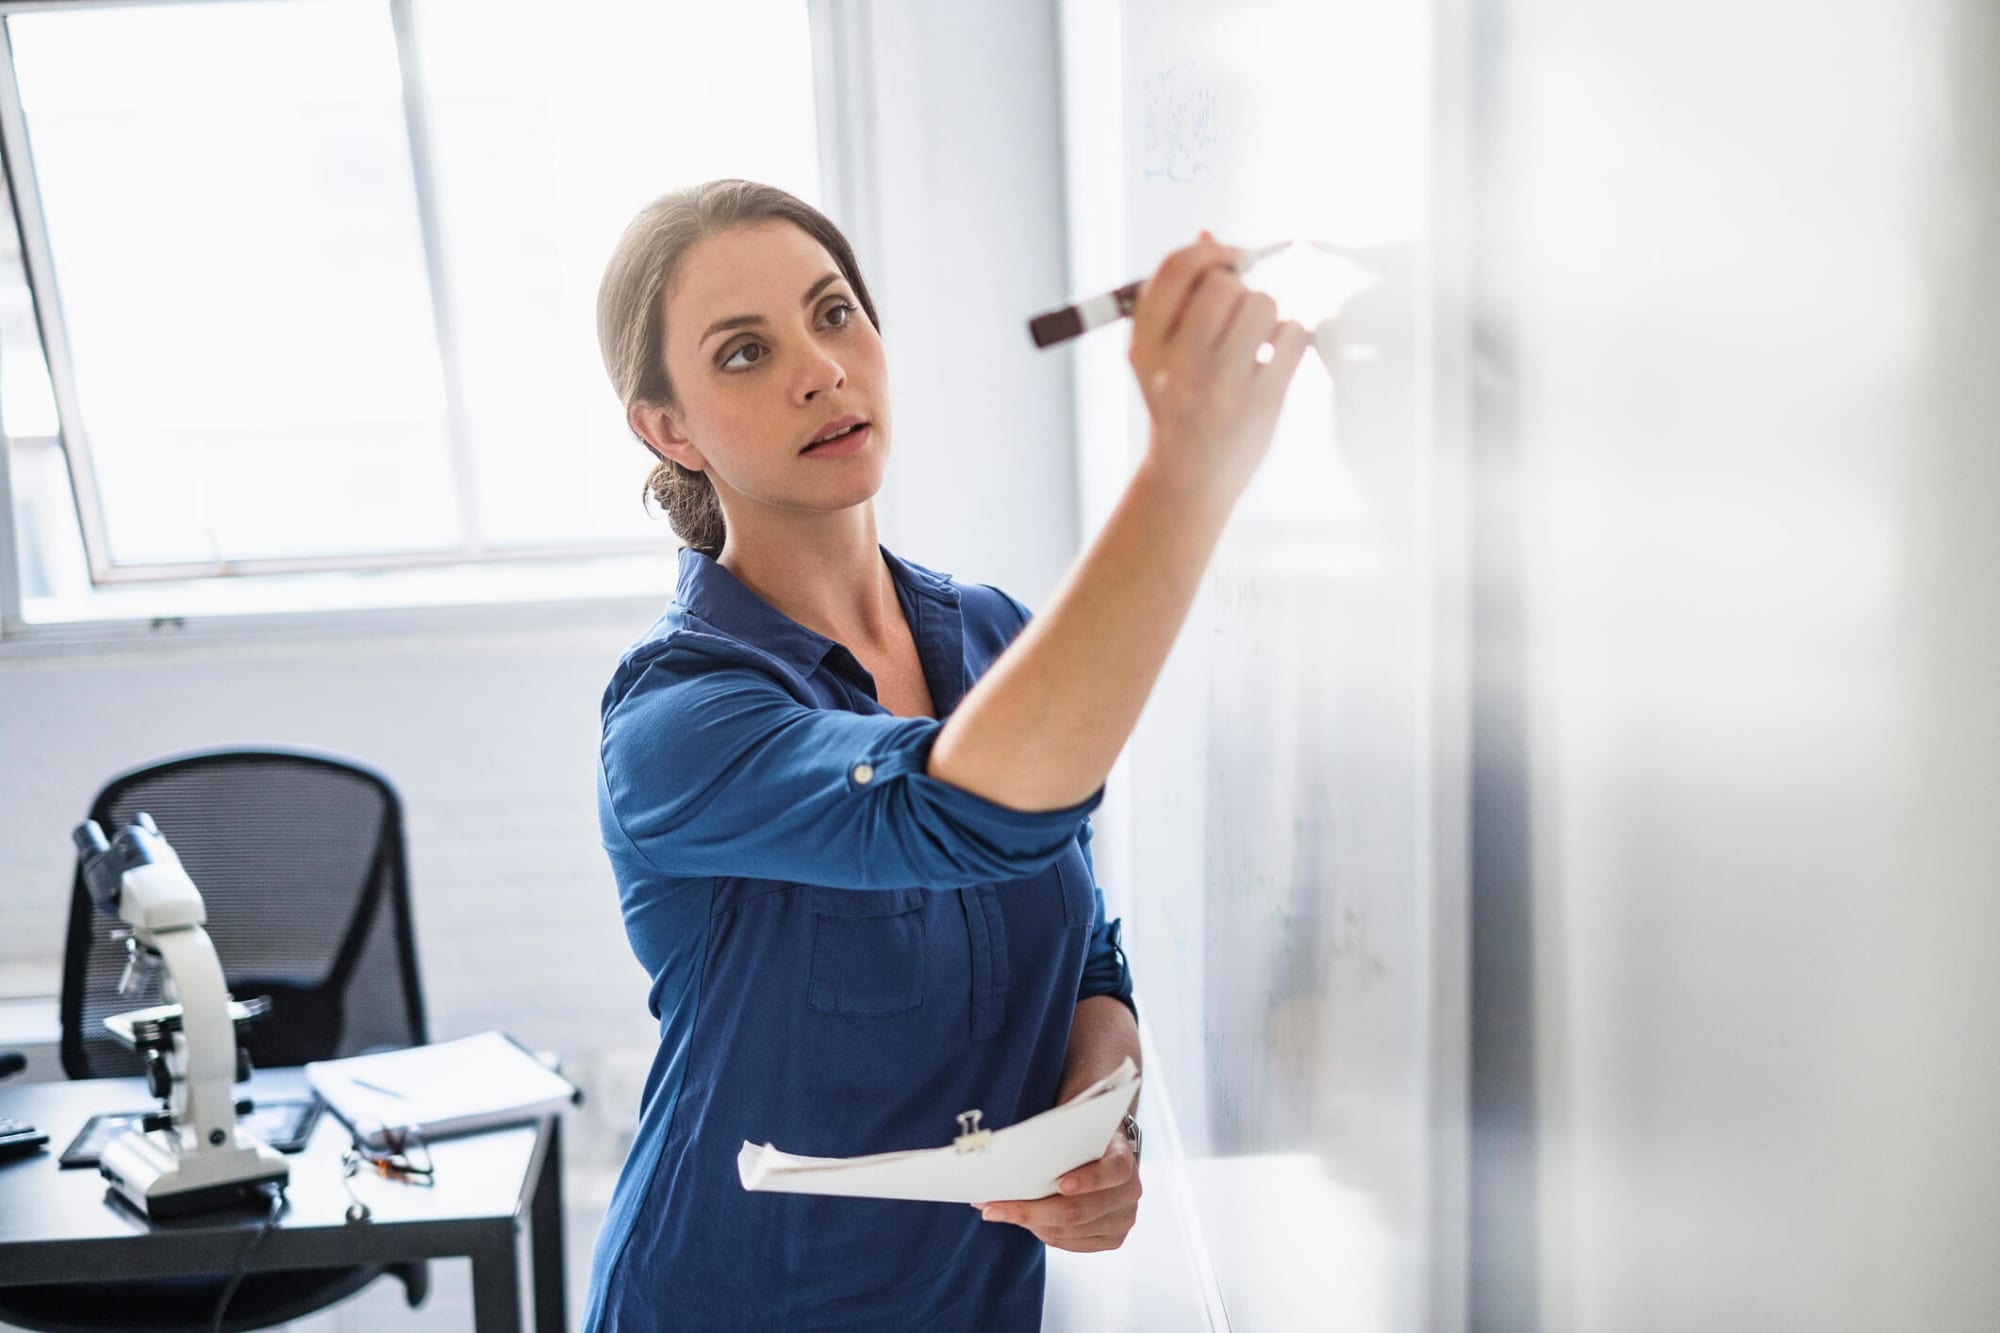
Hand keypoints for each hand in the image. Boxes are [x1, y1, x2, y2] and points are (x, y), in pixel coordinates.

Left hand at [974, 1130, 1140, 1252]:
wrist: (1106, 1154)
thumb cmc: (1082, 1139)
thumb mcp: (1076, 1130)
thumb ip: (1056, 1141)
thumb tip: (1006, 1154)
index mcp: (1124, 1158)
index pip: (1113, 1171)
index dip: (1087, 1179)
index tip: (1059, 1183)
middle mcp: (1130, 1192)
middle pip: (1078, 1211)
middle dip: (1030, 1210)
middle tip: (992, 1206)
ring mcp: (1124, 1219)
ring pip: (1067, 1231)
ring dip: (1028, 1223)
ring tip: (996, 1211)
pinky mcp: (1113, 1239)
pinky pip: (1069, 1243)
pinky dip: (1042, 1233)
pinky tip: (1022, 1221)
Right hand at [1128, 231, 1311, 501]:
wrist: (1189, 480)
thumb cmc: (1178, 409)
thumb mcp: (1160, 355)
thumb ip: (1179, 298)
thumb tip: (1208, 235)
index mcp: (1145, 346)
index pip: (1174, 270)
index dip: (1209, 252)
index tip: (1230, 258)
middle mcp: (1177, 366)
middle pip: (1224, 285)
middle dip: (1240, 291)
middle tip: (1240, 316)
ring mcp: (1219, 387)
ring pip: (1262, 305)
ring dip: (1269, 316)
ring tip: (1258, 343)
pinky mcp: (1260, 403)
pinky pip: (1294, 336)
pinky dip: (1294, 339)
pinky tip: (1278, 358)